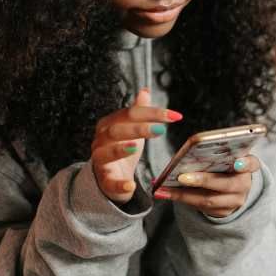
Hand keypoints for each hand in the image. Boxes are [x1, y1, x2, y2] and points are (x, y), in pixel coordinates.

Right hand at [90, 87, 180, 203]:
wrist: (109, 177)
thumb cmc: (122, 149)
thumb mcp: (131, 129)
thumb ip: (137, 111)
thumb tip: (145, 90)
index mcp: (109, 125)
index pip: (129, 114)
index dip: (152, 113)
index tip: (175, 116)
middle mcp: (101, 140)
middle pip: (116, 131)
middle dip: (138, 128)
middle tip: (160, 129)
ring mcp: (100, 161)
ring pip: (106, 153)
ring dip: (120, 149)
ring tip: (136, 146)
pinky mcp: (104, 180)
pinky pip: (109, 182)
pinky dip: (119, 184)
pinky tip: (130, 185)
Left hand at [153, 155, 260, 217]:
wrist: (234, 189)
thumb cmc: (226, 166)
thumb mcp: (227, 157)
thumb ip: (218, 152)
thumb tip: (193, 149)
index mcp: (247, 166)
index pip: (252, 164)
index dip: (245, 164)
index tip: (237, 163)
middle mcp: (244, 185)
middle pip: (226, 184)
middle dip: (203, 180)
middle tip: (182, 176)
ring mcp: (234, 201)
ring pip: (209, 200)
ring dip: (184, 194)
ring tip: (164, 188)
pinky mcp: (222, 212)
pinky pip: (200, 207)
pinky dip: (181, 199)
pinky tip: (164, 193)